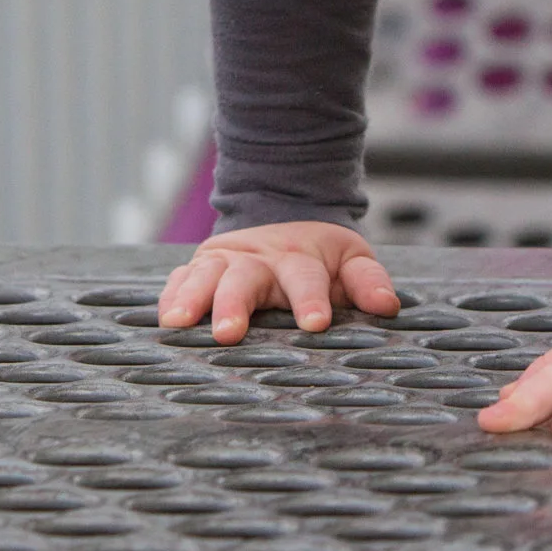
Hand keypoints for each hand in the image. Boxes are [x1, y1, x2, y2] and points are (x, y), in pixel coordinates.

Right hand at [157, 221, 401, 341]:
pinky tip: (164, 317)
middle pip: (244, 279)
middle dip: (234, 304)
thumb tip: (386, 306)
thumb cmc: (320, 257)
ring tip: (179, 323)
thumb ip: (367, 282)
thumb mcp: (350, 260)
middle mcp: (257, 258)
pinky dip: (170, 295)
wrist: (282, 217)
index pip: (306, 277)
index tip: (315, 323)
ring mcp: (225, 261)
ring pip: (205, 275)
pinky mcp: (200, 267)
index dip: (311, 299)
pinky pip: (180, 279)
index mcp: (298, 258)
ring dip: (192, 298)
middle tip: (228, 333)